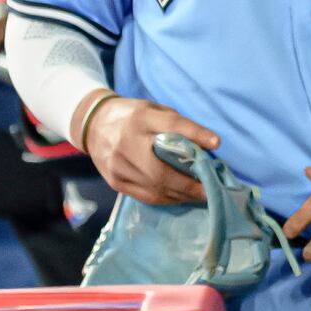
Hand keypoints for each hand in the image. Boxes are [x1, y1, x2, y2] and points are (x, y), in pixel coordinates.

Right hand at [79, 92, 216, 204]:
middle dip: (190, 183)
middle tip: (212, 189)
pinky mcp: (115, 182)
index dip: (195, 134)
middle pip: (161, 169)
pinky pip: (146, 196)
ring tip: (202, 195)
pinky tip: (181, 197)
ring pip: (155, 187)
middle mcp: (126, 143)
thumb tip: (211, 145)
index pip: (171, 126)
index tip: (216, 144)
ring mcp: (118, 166)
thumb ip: (180, 125)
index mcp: (139, 119)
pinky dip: (168, 198)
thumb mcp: (155, 111)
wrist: (93, 125)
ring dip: (182, 195)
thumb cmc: (133, 117)